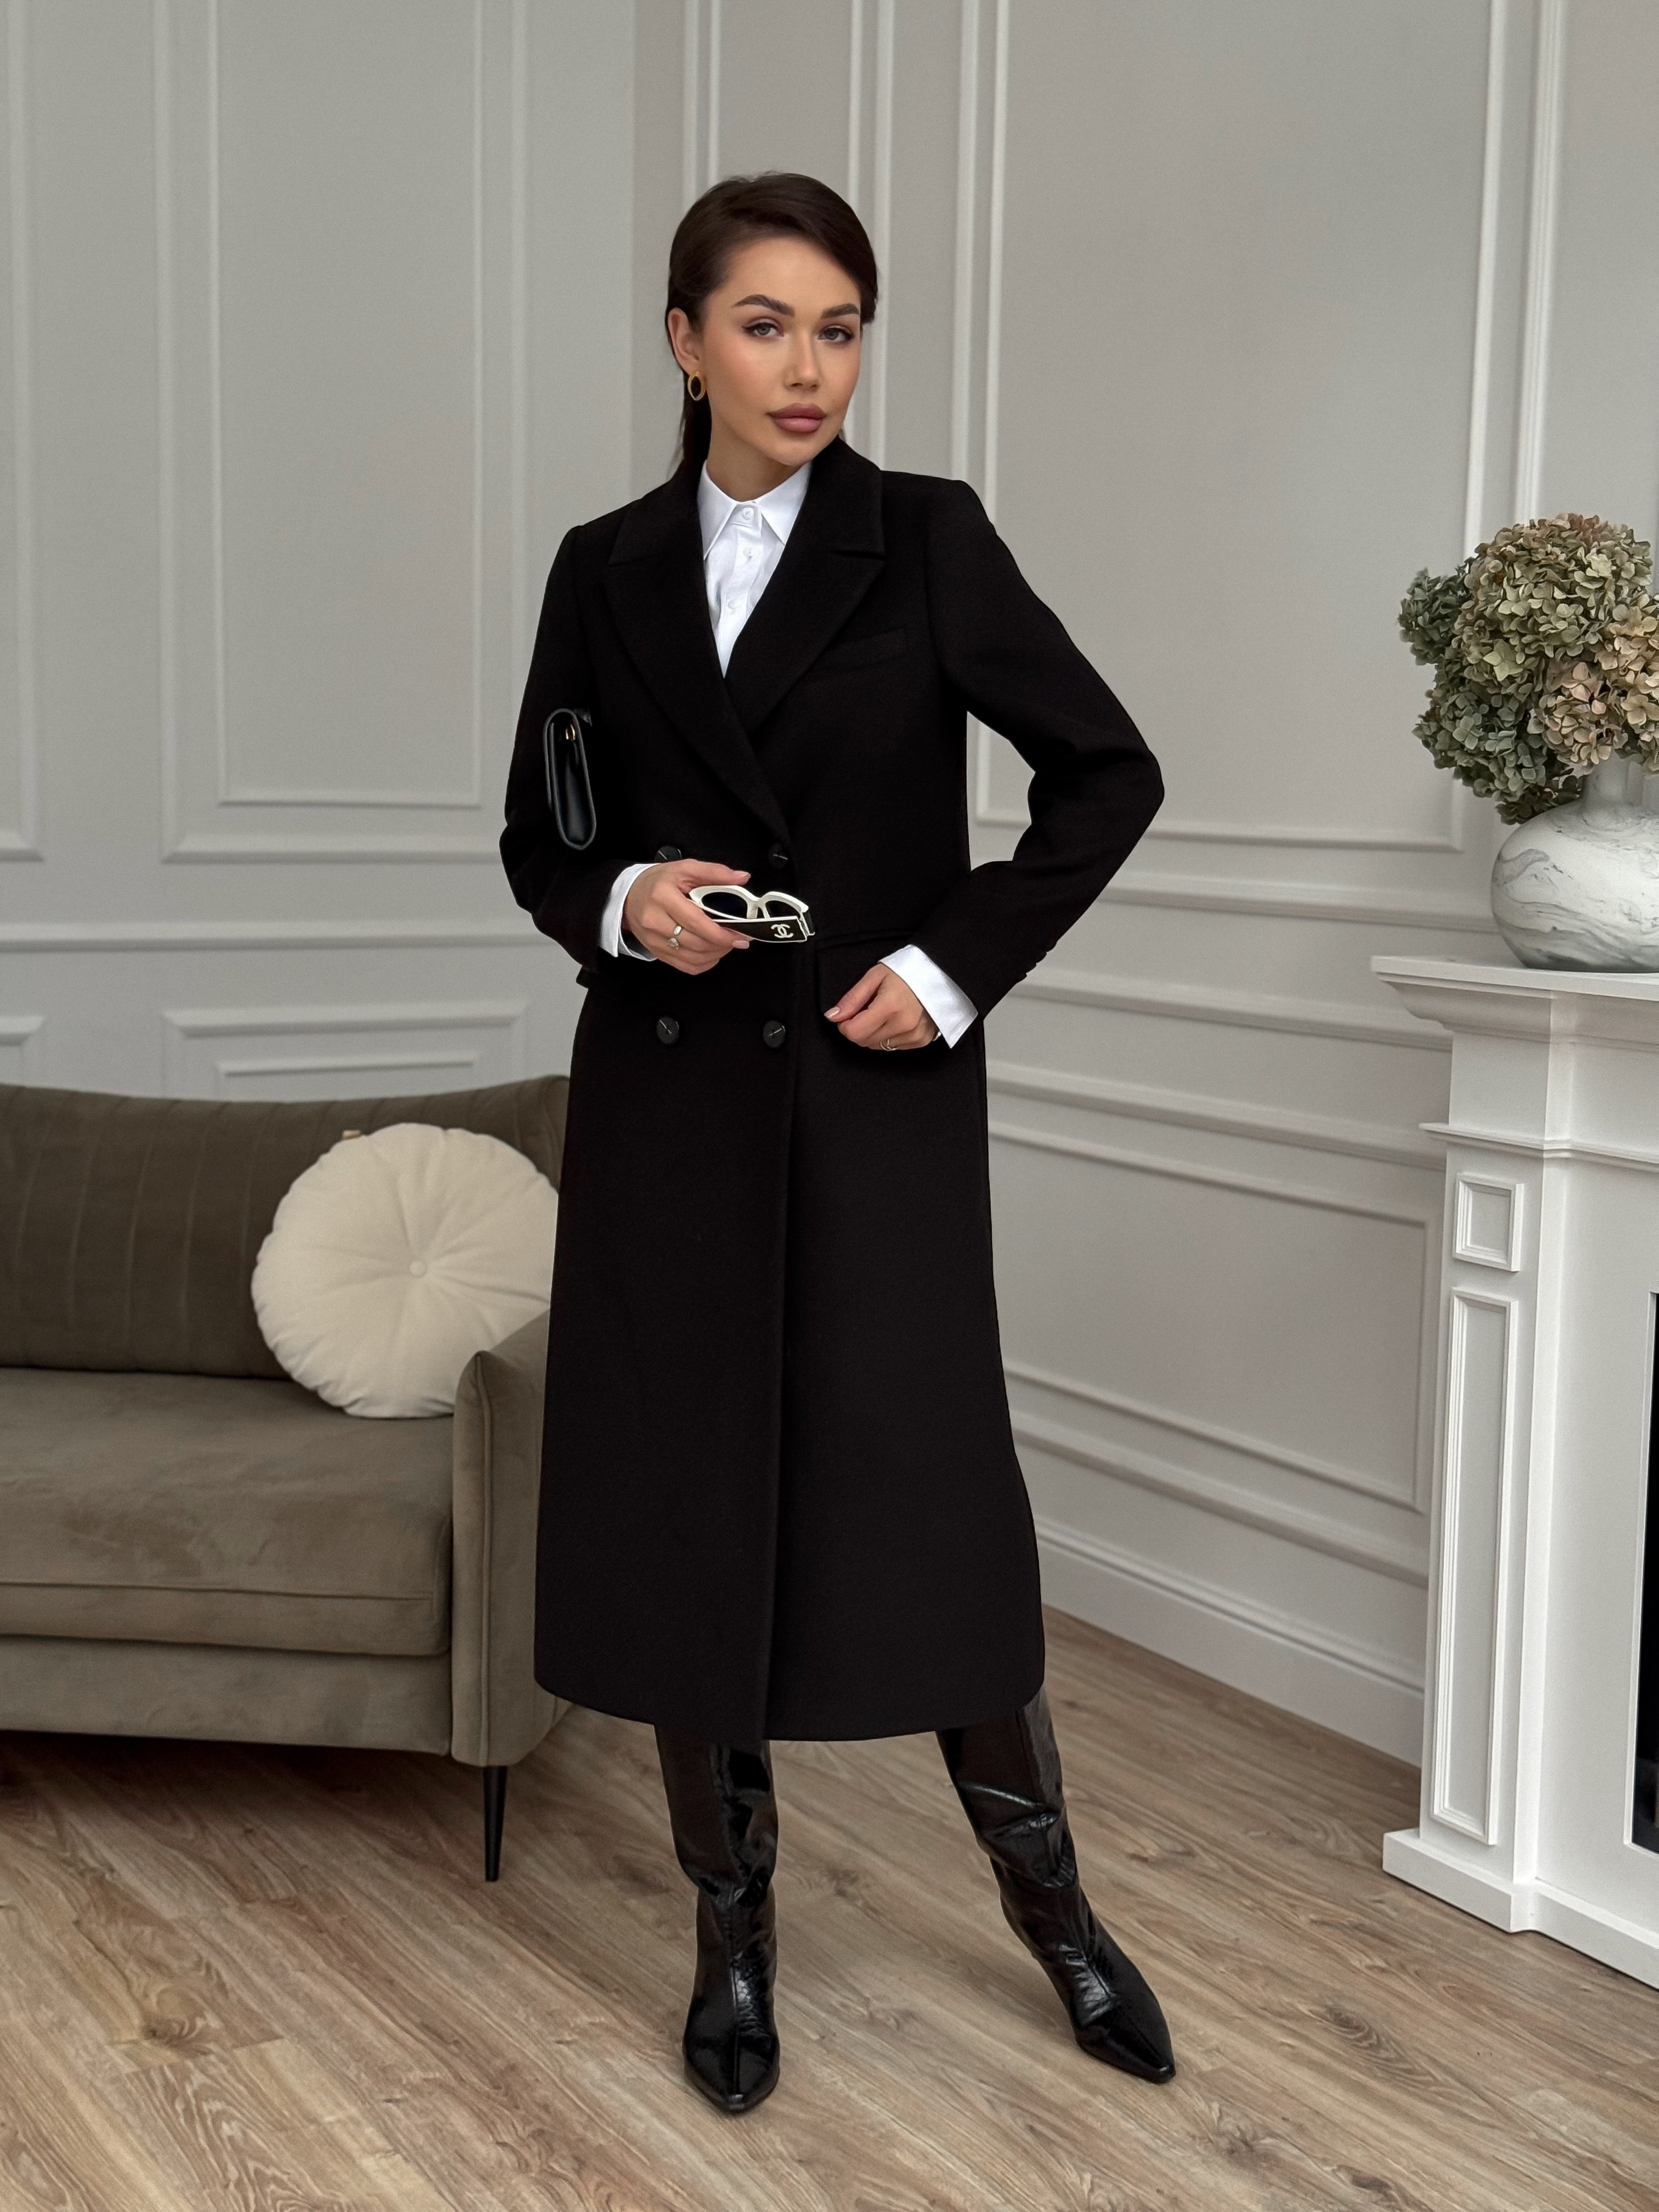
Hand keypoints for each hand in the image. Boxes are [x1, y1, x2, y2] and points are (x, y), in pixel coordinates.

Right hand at [623, 859, 753, 972]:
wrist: (628, 896)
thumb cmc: (657, 882)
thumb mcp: (684, 869)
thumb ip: (714, 872)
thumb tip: (741, 877)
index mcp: (663, 897)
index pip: (697, 922)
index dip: (721, 933)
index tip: (739, 935)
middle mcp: (654, 921)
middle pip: (696, 943)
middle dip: (722, 944)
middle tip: (738, 938)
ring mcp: (654, 940)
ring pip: (692, 958)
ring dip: (715, 954)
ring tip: (726, 944)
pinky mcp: (656, 952)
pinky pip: (686, 966)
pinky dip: (704, 963)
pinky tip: (712, 953)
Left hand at [824, 963, 939, 1049]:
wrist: (938, 974)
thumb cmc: (906, 972)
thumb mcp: (874, 977)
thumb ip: (852, 999)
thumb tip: (833, 1016)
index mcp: (889, 1006)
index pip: (854, 1032)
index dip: (845, 1024)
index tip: (849, 1014)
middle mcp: (903, 1024)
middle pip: (864, 1042)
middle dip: (859, 1028)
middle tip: (867, 1010)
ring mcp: (914, 1035)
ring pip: (878, 1047)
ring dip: (874, 1033)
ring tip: (885, 1013)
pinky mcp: (921, 1041)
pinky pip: (894, 1047)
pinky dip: (889, 1036)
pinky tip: (896, 1020)